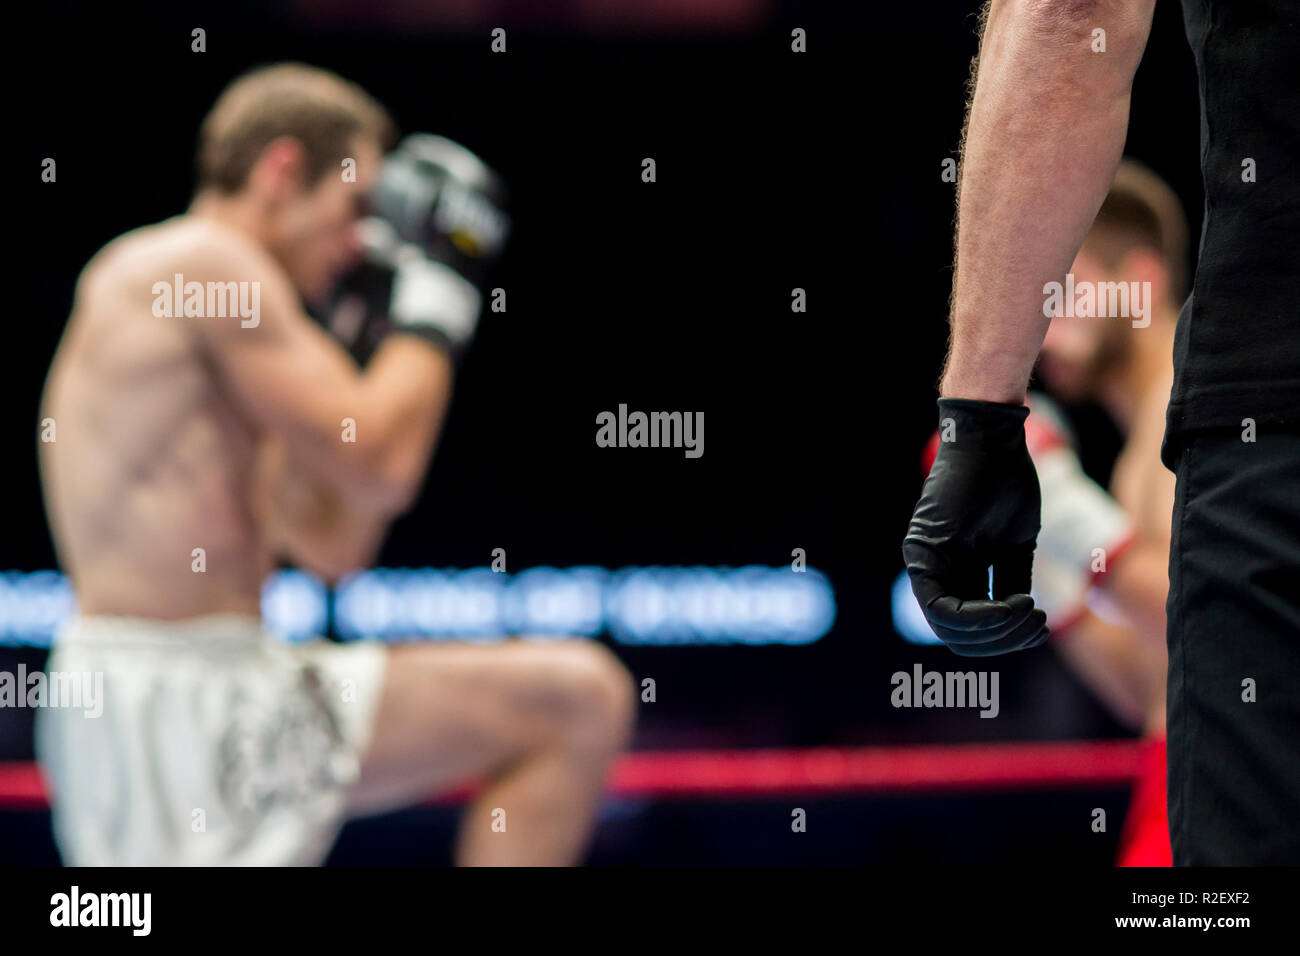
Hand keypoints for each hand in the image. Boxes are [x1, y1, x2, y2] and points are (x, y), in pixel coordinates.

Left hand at [903, 398, 1048, 655]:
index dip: (1004, 636)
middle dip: (1001, 640)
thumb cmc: (1006, 484)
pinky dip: (981, 616)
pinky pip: (941, 607)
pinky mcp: (922, 552)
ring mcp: (923, 561)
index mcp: (953, 569)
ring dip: (996, 631)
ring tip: (1030, 615)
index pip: (967, 624)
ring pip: (947, 627)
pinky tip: (1013, 605)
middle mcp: (931, 569)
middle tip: (1036, 627)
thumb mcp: (1013, 543)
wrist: (994, 440)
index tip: (1038, 624)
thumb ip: (1007, 580)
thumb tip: (1018, 621)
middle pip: (956, 634)